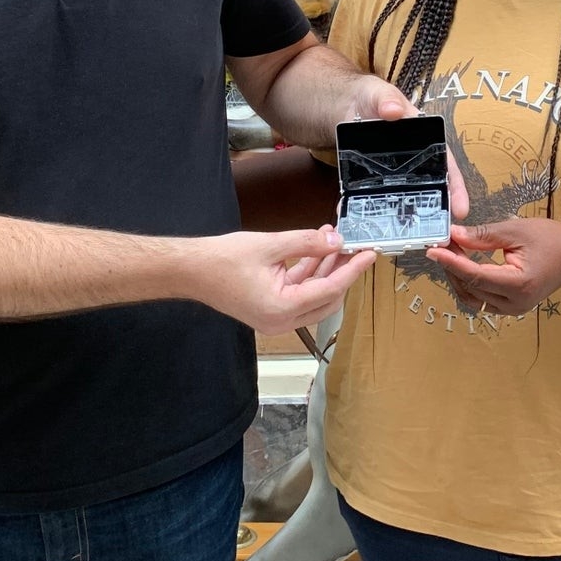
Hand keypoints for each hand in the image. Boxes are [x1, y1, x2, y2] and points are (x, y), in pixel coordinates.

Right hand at [195, 226, 374, 334]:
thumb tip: (335, 240)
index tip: (369, 255)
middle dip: (342, 272)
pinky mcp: (270, 309)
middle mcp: (281, 321)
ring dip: (326, 270)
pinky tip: (317, 250)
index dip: (352, 270)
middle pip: (327, 299)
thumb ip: (307, 243)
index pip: (330, 290)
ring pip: (314, 296)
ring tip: (336, 241)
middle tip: (354, 247)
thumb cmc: (222, 261)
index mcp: (282, 309)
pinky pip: (299, 293)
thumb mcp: (270, 245)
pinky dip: (310, 273)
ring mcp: (275, 318)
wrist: (191, 270)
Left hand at [340, 76, 470, 219]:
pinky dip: (373, 209)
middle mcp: (413, 159)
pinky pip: (377, 195)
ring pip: (405, 195)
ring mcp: (393, 171)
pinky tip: (369, 222)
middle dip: (438, 209)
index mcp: (424, 138)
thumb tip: (395, 110)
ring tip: (411, 237)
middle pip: (430, 186)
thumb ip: (386, 100)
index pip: (446, 163)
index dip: (456, 186)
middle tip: (444, 233)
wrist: (342, 105)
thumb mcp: (378, 94)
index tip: (462, 209)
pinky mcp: (373, 178)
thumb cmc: (368, 97)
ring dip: (408, 215)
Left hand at [428, 217, 560, 317]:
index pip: (475, 275)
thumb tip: (454, 235)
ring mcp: (513, 309)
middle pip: (471, 288)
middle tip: (442, 243)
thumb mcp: (516, 231)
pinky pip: (482, 299)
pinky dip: (469, 284)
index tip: (432, 250)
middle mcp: (514, 303)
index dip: (451, 262)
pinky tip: (464, 265)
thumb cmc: (550, 239)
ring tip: (451, 253)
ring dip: (458, 277)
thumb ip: (483, 236)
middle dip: (452, 266)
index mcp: (518, 284)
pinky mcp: (512, 308)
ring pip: (473, 298)